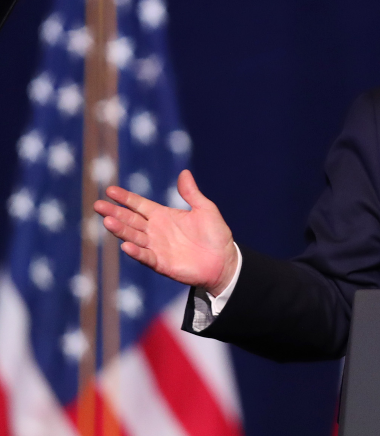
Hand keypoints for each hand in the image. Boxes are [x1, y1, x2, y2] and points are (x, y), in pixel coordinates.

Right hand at [94, 169, 238, 295]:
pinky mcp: (161, 263)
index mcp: (163, 215)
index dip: (125, 198)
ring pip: (134, 237)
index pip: (139, 205)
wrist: (224, 260)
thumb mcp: (205, 209)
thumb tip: (184, 172)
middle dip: (114, 213)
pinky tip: (126, 245)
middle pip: (130, 220)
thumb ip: (192, 193)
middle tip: (98, 205)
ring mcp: (157, 247)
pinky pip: (146, 256)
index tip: (109, 190)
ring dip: (121, 230)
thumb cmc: (215, 234)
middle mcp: (155, 230)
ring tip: (107, 221)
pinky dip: (136, 252)